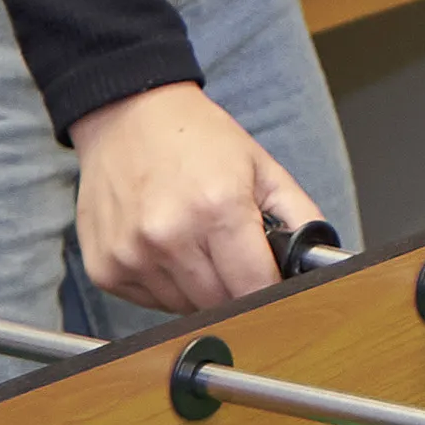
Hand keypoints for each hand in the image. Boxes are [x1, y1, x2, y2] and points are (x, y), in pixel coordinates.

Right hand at [71, 83, 326, 314]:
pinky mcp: (104, 269)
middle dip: (235, 286)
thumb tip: (320, 262)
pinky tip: (166, 246)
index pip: (255, 288)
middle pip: (220, 303)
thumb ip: (300, 217)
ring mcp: (132, 256)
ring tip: (196, 241)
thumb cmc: (196, 139)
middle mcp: (170, 236)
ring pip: (185, 307)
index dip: (269, 289)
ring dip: (199, 287)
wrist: (128, 117)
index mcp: (217, 208)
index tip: (271, 282)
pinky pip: (150, 301)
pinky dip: (166, 285)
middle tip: (232, 253)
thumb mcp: (262, 167)